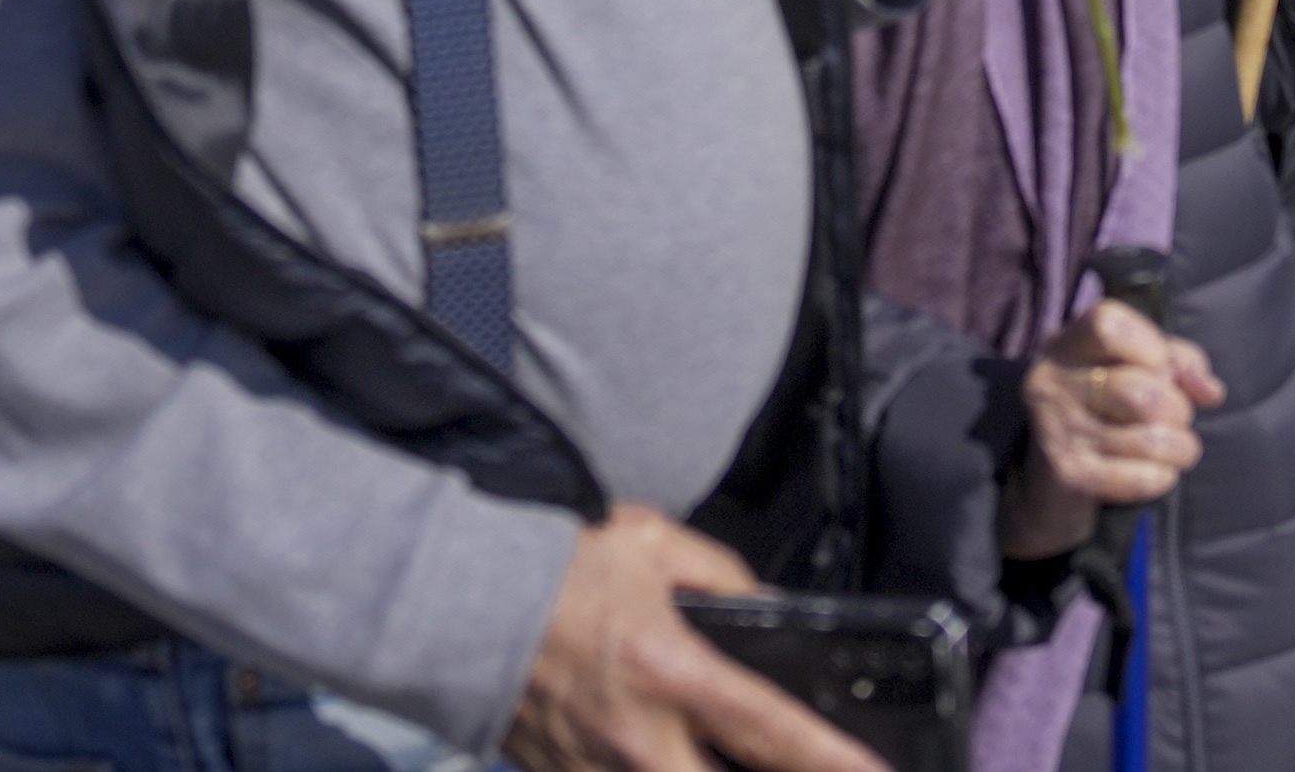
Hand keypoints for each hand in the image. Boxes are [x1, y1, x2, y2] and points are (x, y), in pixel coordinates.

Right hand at [503, 502, 880, 771]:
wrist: (459, 608)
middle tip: (813, 770)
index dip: (836, 763)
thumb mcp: (653, 545)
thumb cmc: (559, 572)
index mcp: (673, 672)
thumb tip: (764, 610)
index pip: (775, 732)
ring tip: (731, 754)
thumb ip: (723, 577)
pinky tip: (679, 754)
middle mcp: (643, 741)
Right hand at [1002, 296, 1221, 559]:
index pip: (1110, 326)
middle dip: (1177, 409)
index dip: (1153, 347)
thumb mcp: (1136, 366)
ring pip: (1148, 439)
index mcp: (1068, 343)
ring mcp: (1057, 430)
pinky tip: (1159, 472)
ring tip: (1177, 447)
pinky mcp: (1068, 474)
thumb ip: (1177, 363)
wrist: (1051, 473)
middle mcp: (1053, 381)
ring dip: (1180, 447)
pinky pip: (1140, 478)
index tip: (1162, 369)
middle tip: (1175, 418)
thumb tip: (1211, 391)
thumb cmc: (1106, 406)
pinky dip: (1164, 477)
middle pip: (1139, 392)